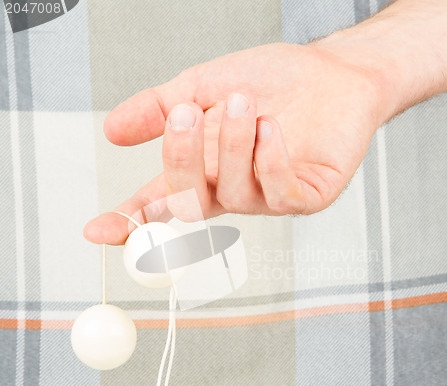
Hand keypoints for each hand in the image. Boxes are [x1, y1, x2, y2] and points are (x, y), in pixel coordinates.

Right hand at [84, 42, 386, 244]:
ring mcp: (268, 198)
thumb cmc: (271, 82)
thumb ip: (159, 107)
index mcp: (204, 170)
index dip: (128, 220)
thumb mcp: (204, 84)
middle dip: (181, 157)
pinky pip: (278, 194)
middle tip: (185, 113)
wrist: (331, 73)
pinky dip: (269, 161)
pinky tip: (271, 129)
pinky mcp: (305, 197)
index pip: (161, 201)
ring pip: (234, 194)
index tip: (96, 231)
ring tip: (241, 103)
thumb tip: (112, 129)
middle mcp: (231, 190)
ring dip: (230, 146)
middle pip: (190, 200)